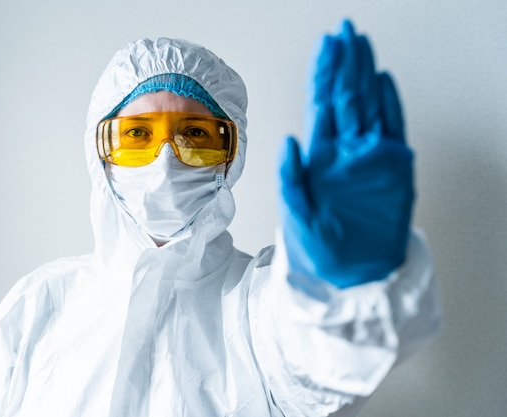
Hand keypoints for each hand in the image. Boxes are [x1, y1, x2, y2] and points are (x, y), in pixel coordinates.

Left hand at [279, 20, 414, 287]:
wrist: (352, 275)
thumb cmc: (320, 249)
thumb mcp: (296, 215)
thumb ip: (291, 178)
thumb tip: (288, 138)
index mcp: (318, 158)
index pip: (320, 105)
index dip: (323, 74)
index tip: (325, 46)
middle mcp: (343, 152)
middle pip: (344, 97)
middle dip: (344, 64)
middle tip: (345, 31)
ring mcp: (369, 158)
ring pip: (369, 106)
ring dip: (365, 75)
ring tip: (363, 46)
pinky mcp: (393, 171)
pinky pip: (393, 130)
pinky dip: (390, 105)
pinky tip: (383, 83)